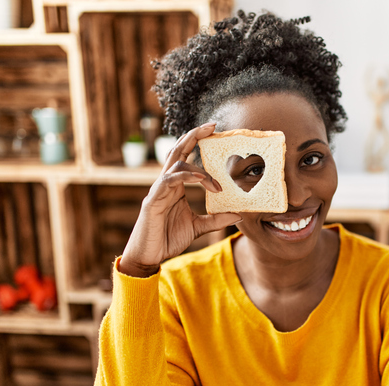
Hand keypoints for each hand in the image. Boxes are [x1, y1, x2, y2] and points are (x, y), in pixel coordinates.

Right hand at [119, 123, 240, 277]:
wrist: (149, 256)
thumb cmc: (168, 239)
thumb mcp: (198, 227)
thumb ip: (216, 220)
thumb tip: (239, 215)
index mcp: (175, 186)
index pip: (185, 156)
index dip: (196, 140)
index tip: (214, 130)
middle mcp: (166, 183)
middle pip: (177, 150)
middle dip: (194, 135)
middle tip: (213, 126)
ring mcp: (158, 190)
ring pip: (176, 164)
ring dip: (199, 170)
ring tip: (217, 185)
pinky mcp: (153, 201)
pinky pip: (168, 181)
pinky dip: (184, 176)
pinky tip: (199, 179)